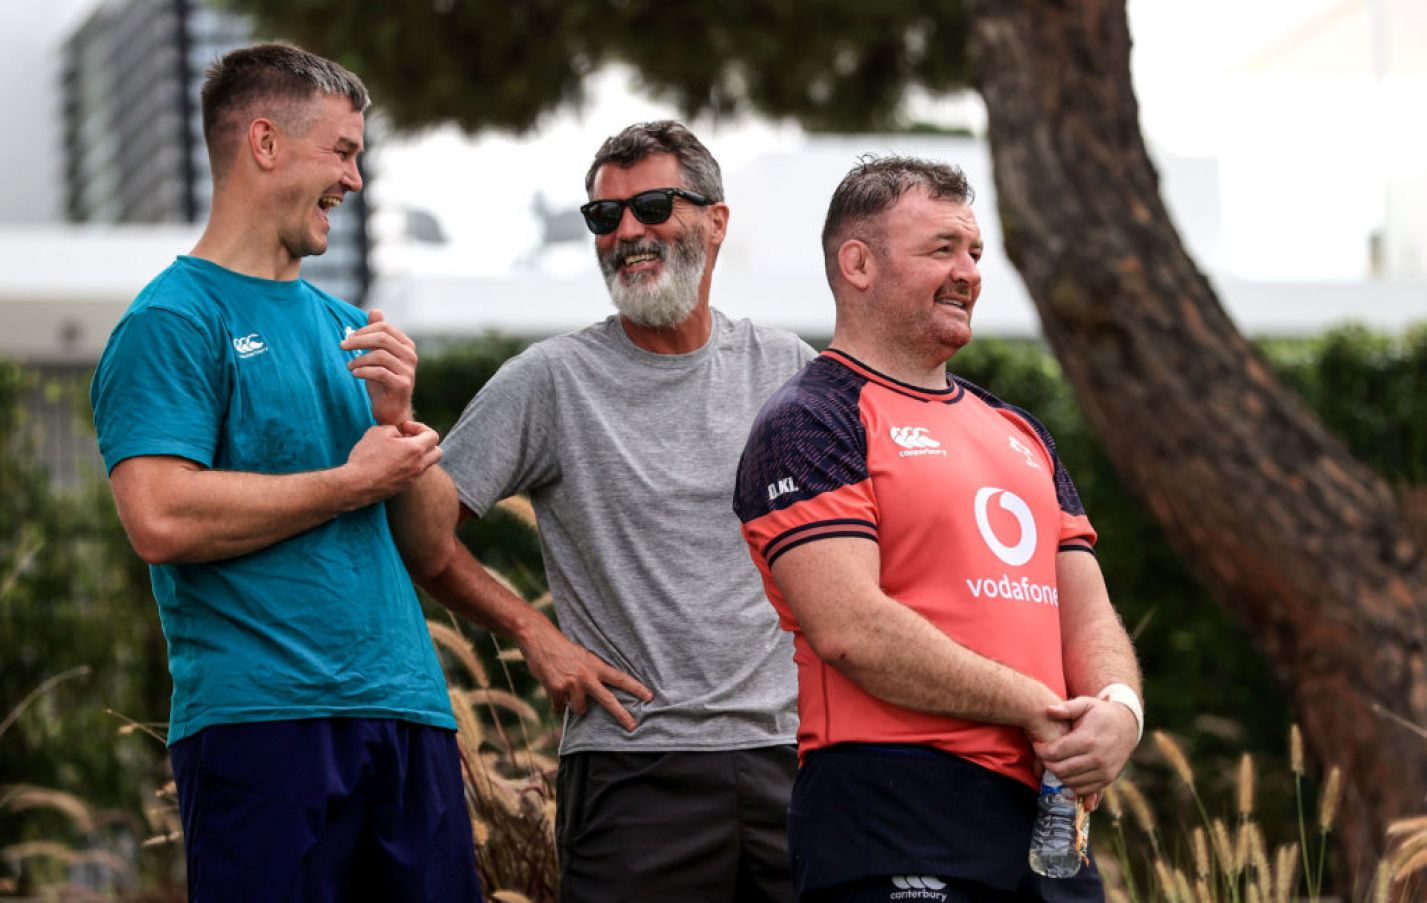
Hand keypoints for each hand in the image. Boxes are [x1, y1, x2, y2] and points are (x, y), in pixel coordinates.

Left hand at [342, 309, 418, 425]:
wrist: (391, 410)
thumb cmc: (383, 381)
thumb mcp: (378, 355)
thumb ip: (377, 334)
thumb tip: (375, 311)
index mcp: (406, 345)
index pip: (384, 328)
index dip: (363, 330)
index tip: (348, 338)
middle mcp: (411, 356)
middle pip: (382, 339)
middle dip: (358, 340)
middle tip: (342, 346)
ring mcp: (408, 371)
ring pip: (379, 355)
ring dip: (359, 359)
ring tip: (350, 366)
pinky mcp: (402, 385)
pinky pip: (379, 372)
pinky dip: (363, 371)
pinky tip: (355, 374)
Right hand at [343, 422, 441, 504]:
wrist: (356, 484)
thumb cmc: (367, 456)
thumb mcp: (378, 432)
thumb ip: (394, 429)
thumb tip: (399, 434)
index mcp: (416, 450)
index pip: (433, 436)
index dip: (420, 427)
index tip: (405, 428)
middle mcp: (419, 466)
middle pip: (437, 452)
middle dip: (426, 443)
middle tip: (408, 439)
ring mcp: (413, 479)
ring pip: (426, 464)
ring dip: (418, 455)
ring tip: (398, 451)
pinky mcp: (404, 488)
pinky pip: (414, 474)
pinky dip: (409, 466)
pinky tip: (391, 463)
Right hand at [517, 618, 653, 731]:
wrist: (539, 638)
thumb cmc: (561, 648)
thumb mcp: (583, 656)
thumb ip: (592, 672)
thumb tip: (596, 694)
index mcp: (596, 665)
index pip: (620, 678)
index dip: (636, 688)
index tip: (650, 696)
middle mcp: (586, 675)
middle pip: (608, 700)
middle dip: (621, 714)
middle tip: (633, 727)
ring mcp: (572, 684)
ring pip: (580, 709)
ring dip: (575, 706)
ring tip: (569, 693)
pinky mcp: (556, 690)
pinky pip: (559, 708)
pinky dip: (557, 704)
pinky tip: (553, 692)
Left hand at [1032, 696, 1138, 799]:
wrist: (1128, 725)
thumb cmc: (1101, 713)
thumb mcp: (1086, 704)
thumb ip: (1067, 707)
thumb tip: (1048, 710)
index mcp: (1088, 739)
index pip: (1055, 752)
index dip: (1041, 750)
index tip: (1037, 745)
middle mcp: (1097, 758)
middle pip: (1061, 769)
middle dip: (1047, 763)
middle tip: (1043, 755)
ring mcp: (1104, 771)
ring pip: (1070, 781)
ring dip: (1058, 774)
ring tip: (1054, 762)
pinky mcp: (1108, 779)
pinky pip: (1084, 789)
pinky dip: (1072, 783)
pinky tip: (1067, 771)